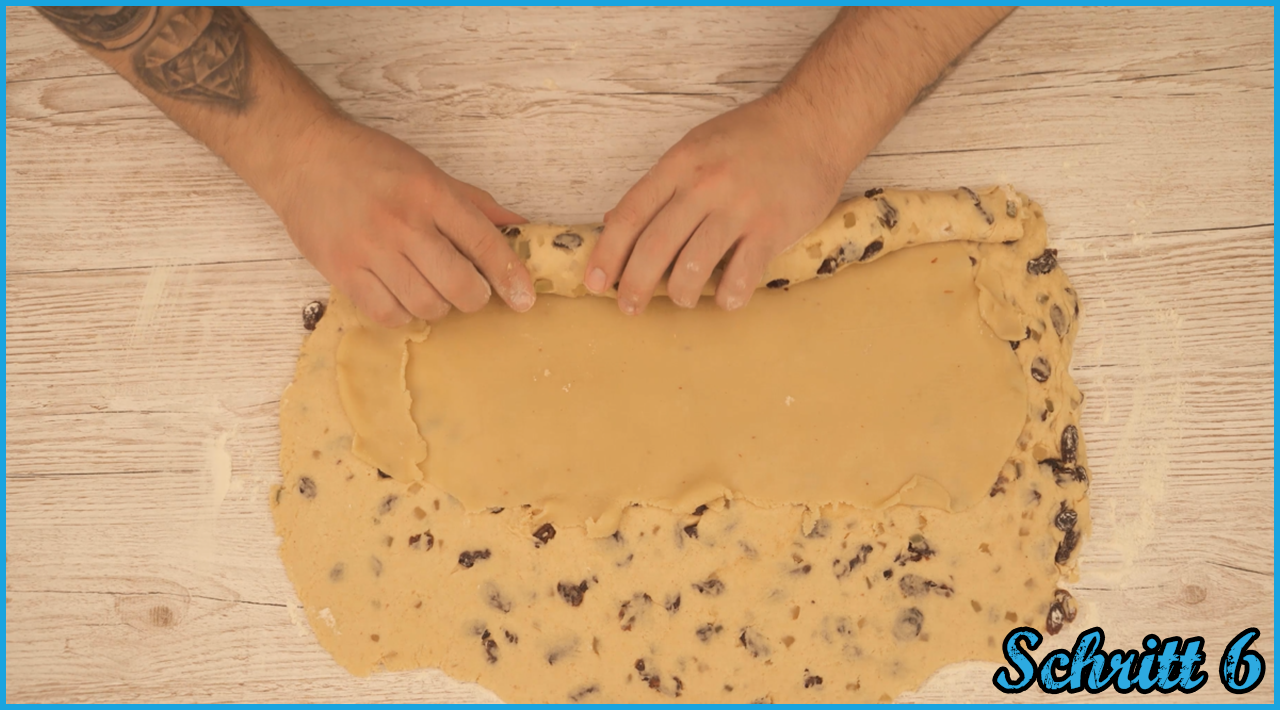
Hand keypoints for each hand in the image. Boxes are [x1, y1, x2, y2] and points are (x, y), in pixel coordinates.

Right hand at [271, 115, 534, 326]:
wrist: (302, 157)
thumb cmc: (370, 162)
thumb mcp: (428, 171)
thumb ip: (475, 204)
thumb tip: (521, 226)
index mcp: (430, 193)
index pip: (484, 243)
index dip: (510, 276)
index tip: (524, 299)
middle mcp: (402, 222)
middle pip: (460, 286)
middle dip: (475, 296)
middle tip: (469, 289)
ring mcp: (370, 250)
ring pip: (425, 306)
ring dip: (438, 305)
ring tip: (429, 287)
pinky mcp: (341, 271)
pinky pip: (386, 314)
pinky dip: (402, 314)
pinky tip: (401, 296)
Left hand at [584, 94, 848, 313]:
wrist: (814, 123)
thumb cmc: (751, 137)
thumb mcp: (696, 146)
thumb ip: (660, 185)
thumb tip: (616, 222)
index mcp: (680, 164)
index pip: (630, 215)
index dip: (607, 254)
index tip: (595, 282)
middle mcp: (705, 186)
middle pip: (654, 247)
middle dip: (634, 286)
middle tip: (628, 307)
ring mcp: (739, 207)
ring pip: (693, 267)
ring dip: (681, 294)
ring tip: (683, 298)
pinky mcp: (773, 228)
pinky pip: (741, 275)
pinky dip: (728, 296)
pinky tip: (726, 299)